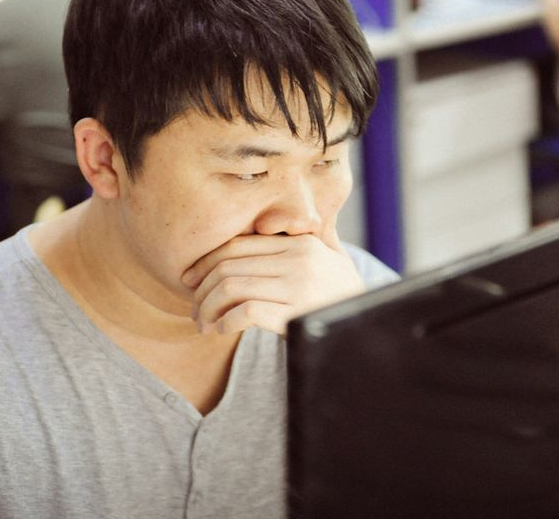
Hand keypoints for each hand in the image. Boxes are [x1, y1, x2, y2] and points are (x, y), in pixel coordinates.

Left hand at [181, 234, 365, 336]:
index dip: (205, 261)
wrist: (368, 326)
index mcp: (299, 243)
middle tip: (194, 308)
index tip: (189, 278)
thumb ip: (299, 243)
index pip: (237, 245)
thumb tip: (264, 228)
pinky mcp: (296, 313)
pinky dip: (226, 321)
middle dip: (201, 289)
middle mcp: (298, 259)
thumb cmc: (341, 294)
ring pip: (231, 288)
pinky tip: (221, 330)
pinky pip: (247, 312)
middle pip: (228, 266)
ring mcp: (298, 286)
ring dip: (208, 308)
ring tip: (203, 323)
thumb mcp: (327, 259)